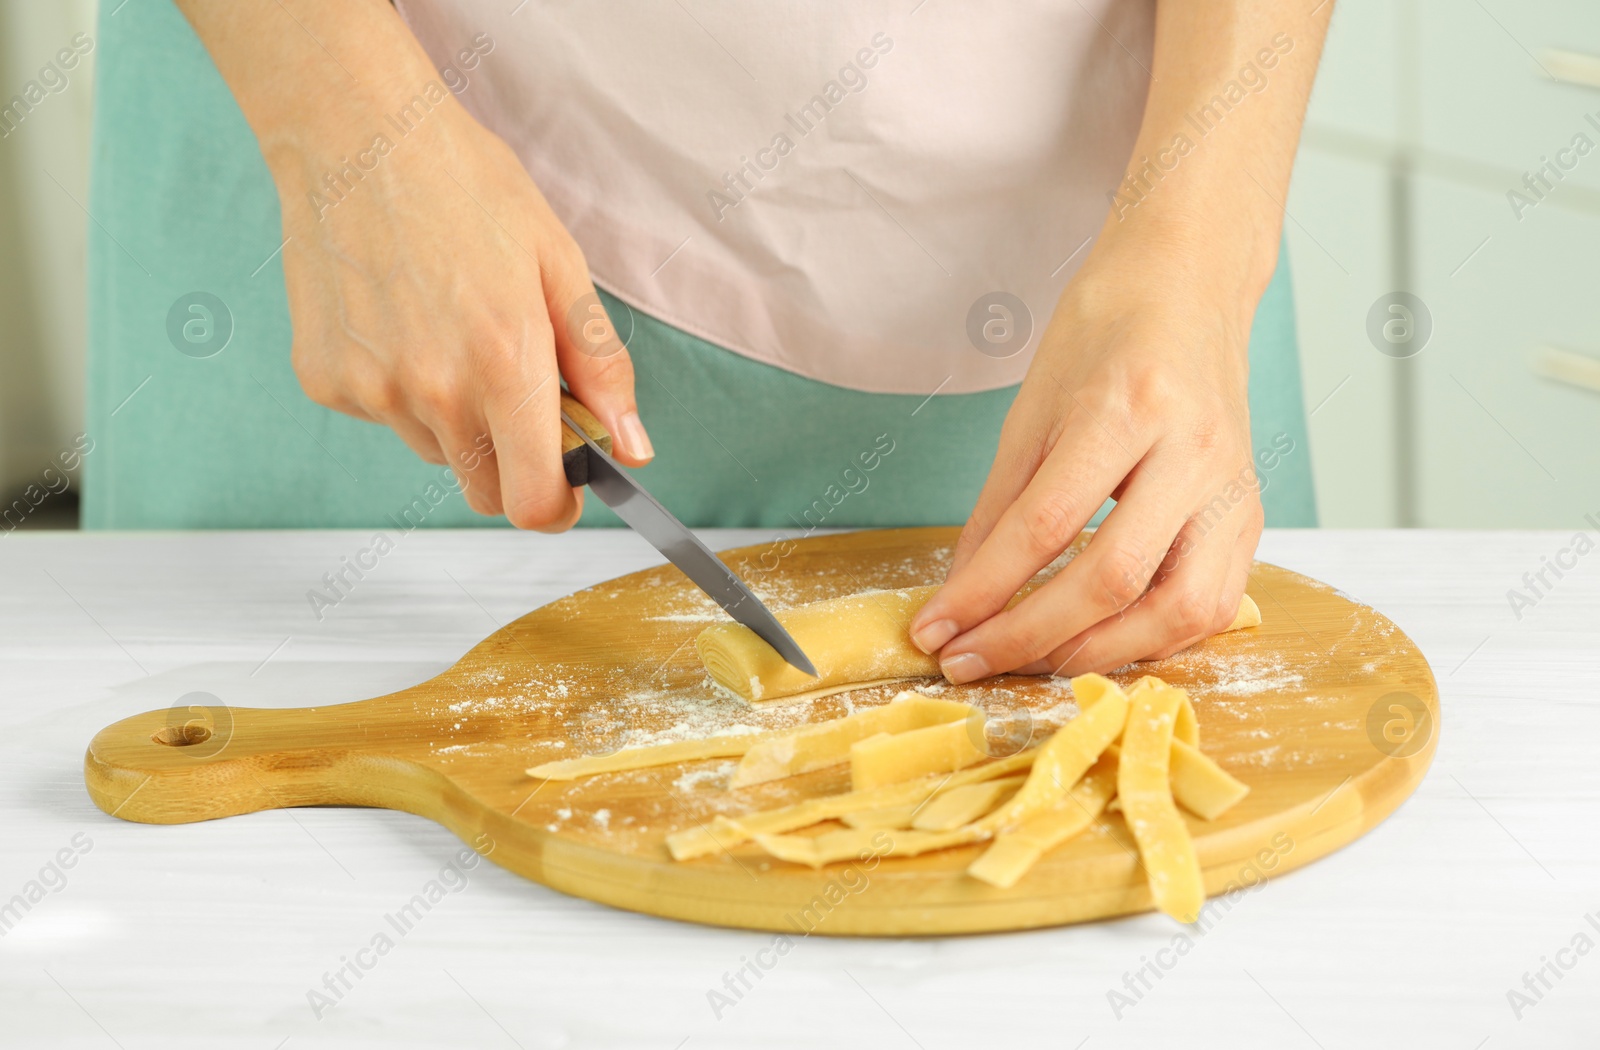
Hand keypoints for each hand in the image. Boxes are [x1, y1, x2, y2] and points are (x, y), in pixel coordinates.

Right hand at [266, 79, 650, 529]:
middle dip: (512, 463)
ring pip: (435, 452)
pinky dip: (401, 389)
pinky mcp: (326, 381)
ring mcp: (372, 391)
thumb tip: (633, 444)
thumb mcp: (560, 265)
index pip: (533, 504)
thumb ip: (600, 367)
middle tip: (516, 390)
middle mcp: (433, 392)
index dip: (558, 507)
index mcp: (504, 367)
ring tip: (451, 330)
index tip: (568, 486)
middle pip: (484, 492)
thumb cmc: (463, 185)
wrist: (355, 132)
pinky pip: (383, 417)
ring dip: (455, 418)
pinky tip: (401, 321)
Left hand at [909, 242, 1264, 680]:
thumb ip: (998, 508)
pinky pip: (1210, 605)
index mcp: (1127, 408)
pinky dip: (1151, 638)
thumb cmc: (1107, 331)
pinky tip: (1098, 641)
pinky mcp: (1251, 514)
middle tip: (968, 662)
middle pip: (1111, 578)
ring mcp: (1233, 487)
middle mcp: (1192, 452)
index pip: (1045, 527)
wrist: (1191, 283)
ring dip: (1098, 653)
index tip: (935, 632)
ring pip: (1179, 609)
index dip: (983, 593)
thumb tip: (961, 594)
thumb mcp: (1032, 407)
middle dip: (1028, 638)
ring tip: (1031, 662)